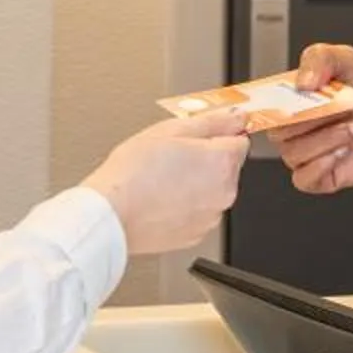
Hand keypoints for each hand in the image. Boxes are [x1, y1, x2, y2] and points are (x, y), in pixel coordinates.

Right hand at [82, 109, 249, 254]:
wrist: (112, 214)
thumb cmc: (133, 173)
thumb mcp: (171, 130)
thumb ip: (212, 122)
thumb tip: (235, 117)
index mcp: (222, 163)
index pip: (240, 140)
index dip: (219, 134)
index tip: (202, 136)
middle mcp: (224, 193)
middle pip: (227, 167)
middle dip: (206, 160)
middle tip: (173, 157)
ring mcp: (210, 217)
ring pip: (212, 192)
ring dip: (196, 184)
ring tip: (163, 180)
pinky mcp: (195, 234)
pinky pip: (198, 213)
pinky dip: (185, 206)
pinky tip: (161, 199)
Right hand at [266, 43, 352, 195]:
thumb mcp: (350, 61)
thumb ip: (323, 59)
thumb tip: (302, 82)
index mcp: (292, 98)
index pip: (261, 105)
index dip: (265, 105)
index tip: (287, 100)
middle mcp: (294, 127)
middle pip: (278, 131)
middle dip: (311, 120)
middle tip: (340, 109)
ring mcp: (305, 153)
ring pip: (293, 154)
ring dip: (327, 139)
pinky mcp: (319, 177)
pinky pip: (304, 178)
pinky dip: (323, 165)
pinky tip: (343, 150)